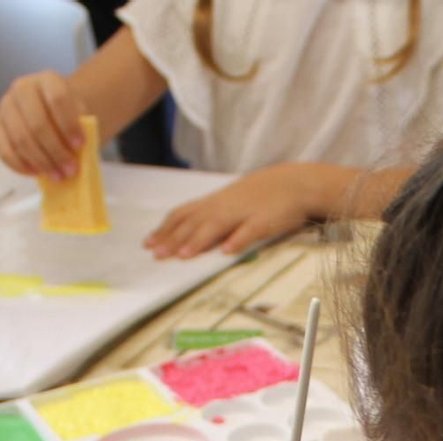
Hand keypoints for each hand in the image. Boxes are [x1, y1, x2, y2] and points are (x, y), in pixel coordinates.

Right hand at [0, 71, 88, 178]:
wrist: (52, 110)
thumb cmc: (69, 114)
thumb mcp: (81, 114)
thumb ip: (81, 129)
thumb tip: (77, 155)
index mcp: (48, 79)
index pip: (57, 99)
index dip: (69, 124)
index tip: (80, 145)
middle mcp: (22, 87)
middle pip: (37, 123)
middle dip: (55, 151)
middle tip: (70, 170)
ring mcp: (5, 106)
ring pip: (20, 138)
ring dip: (40, 162)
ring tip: (58, 176)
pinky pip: (4, 149)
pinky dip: (20, 165)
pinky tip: (36, 173)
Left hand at [144, 164, 329, 258]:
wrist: (294, 183)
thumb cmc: (260, 196)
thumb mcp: (231, 202)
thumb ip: (210, 216)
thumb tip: (186, 233)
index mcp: (215, 203)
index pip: (184, 214)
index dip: (165, 229)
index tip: (148, 244)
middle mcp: (224, 206)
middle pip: (195, 222)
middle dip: (174, 239)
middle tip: (157, 256)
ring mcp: (244, 213)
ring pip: (217, 225)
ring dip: (199, 240)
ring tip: (184, 255)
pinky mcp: (265, 220)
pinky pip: (250, 230)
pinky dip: (238, 240)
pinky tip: (227, 252)